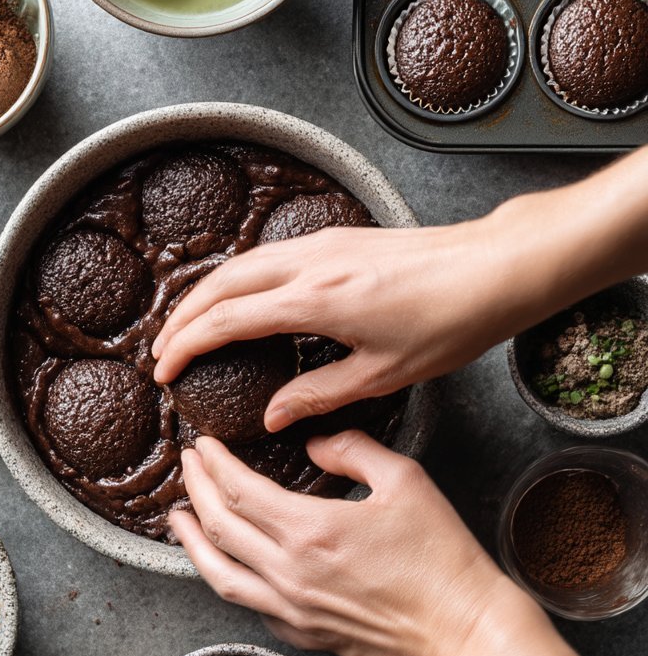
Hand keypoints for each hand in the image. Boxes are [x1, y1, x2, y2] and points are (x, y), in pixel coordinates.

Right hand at [153, 221, 516, 430]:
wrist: (493, 267)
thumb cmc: (449, 322)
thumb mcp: (383, 374)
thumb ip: (319, 395)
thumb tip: (273, 417)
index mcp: (315, 301)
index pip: (226, 320)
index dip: (186, 347)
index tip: (164, 372)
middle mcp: (309, 264)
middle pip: (220, 284)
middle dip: (182, 317)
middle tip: (162, 352)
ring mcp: (322, 244)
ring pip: (241, 263)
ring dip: (206, 294)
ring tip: (189, 327)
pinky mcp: (338, 238)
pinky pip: (268, 255)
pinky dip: (238, 278)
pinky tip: (240, 299)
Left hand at [170, 430, 528, 655]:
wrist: (462, 632)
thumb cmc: (441, 557)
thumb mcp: (405, 479)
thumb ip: (351, 449)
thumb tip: (313, 441)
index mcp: (310, 531)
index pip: (238, 490)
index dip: (213, 464)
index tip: (203, 446)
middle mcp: (290, 574)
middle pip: (219, 527)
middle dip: (195, 490)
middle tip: (187, 466)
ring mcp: (292, 610)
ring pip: (219, 575)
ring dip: (193, 542)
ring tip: (179, 519)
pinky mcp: (303, 635)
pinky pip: (250, 604)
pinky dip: (229, 577)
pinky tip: (229, 562)